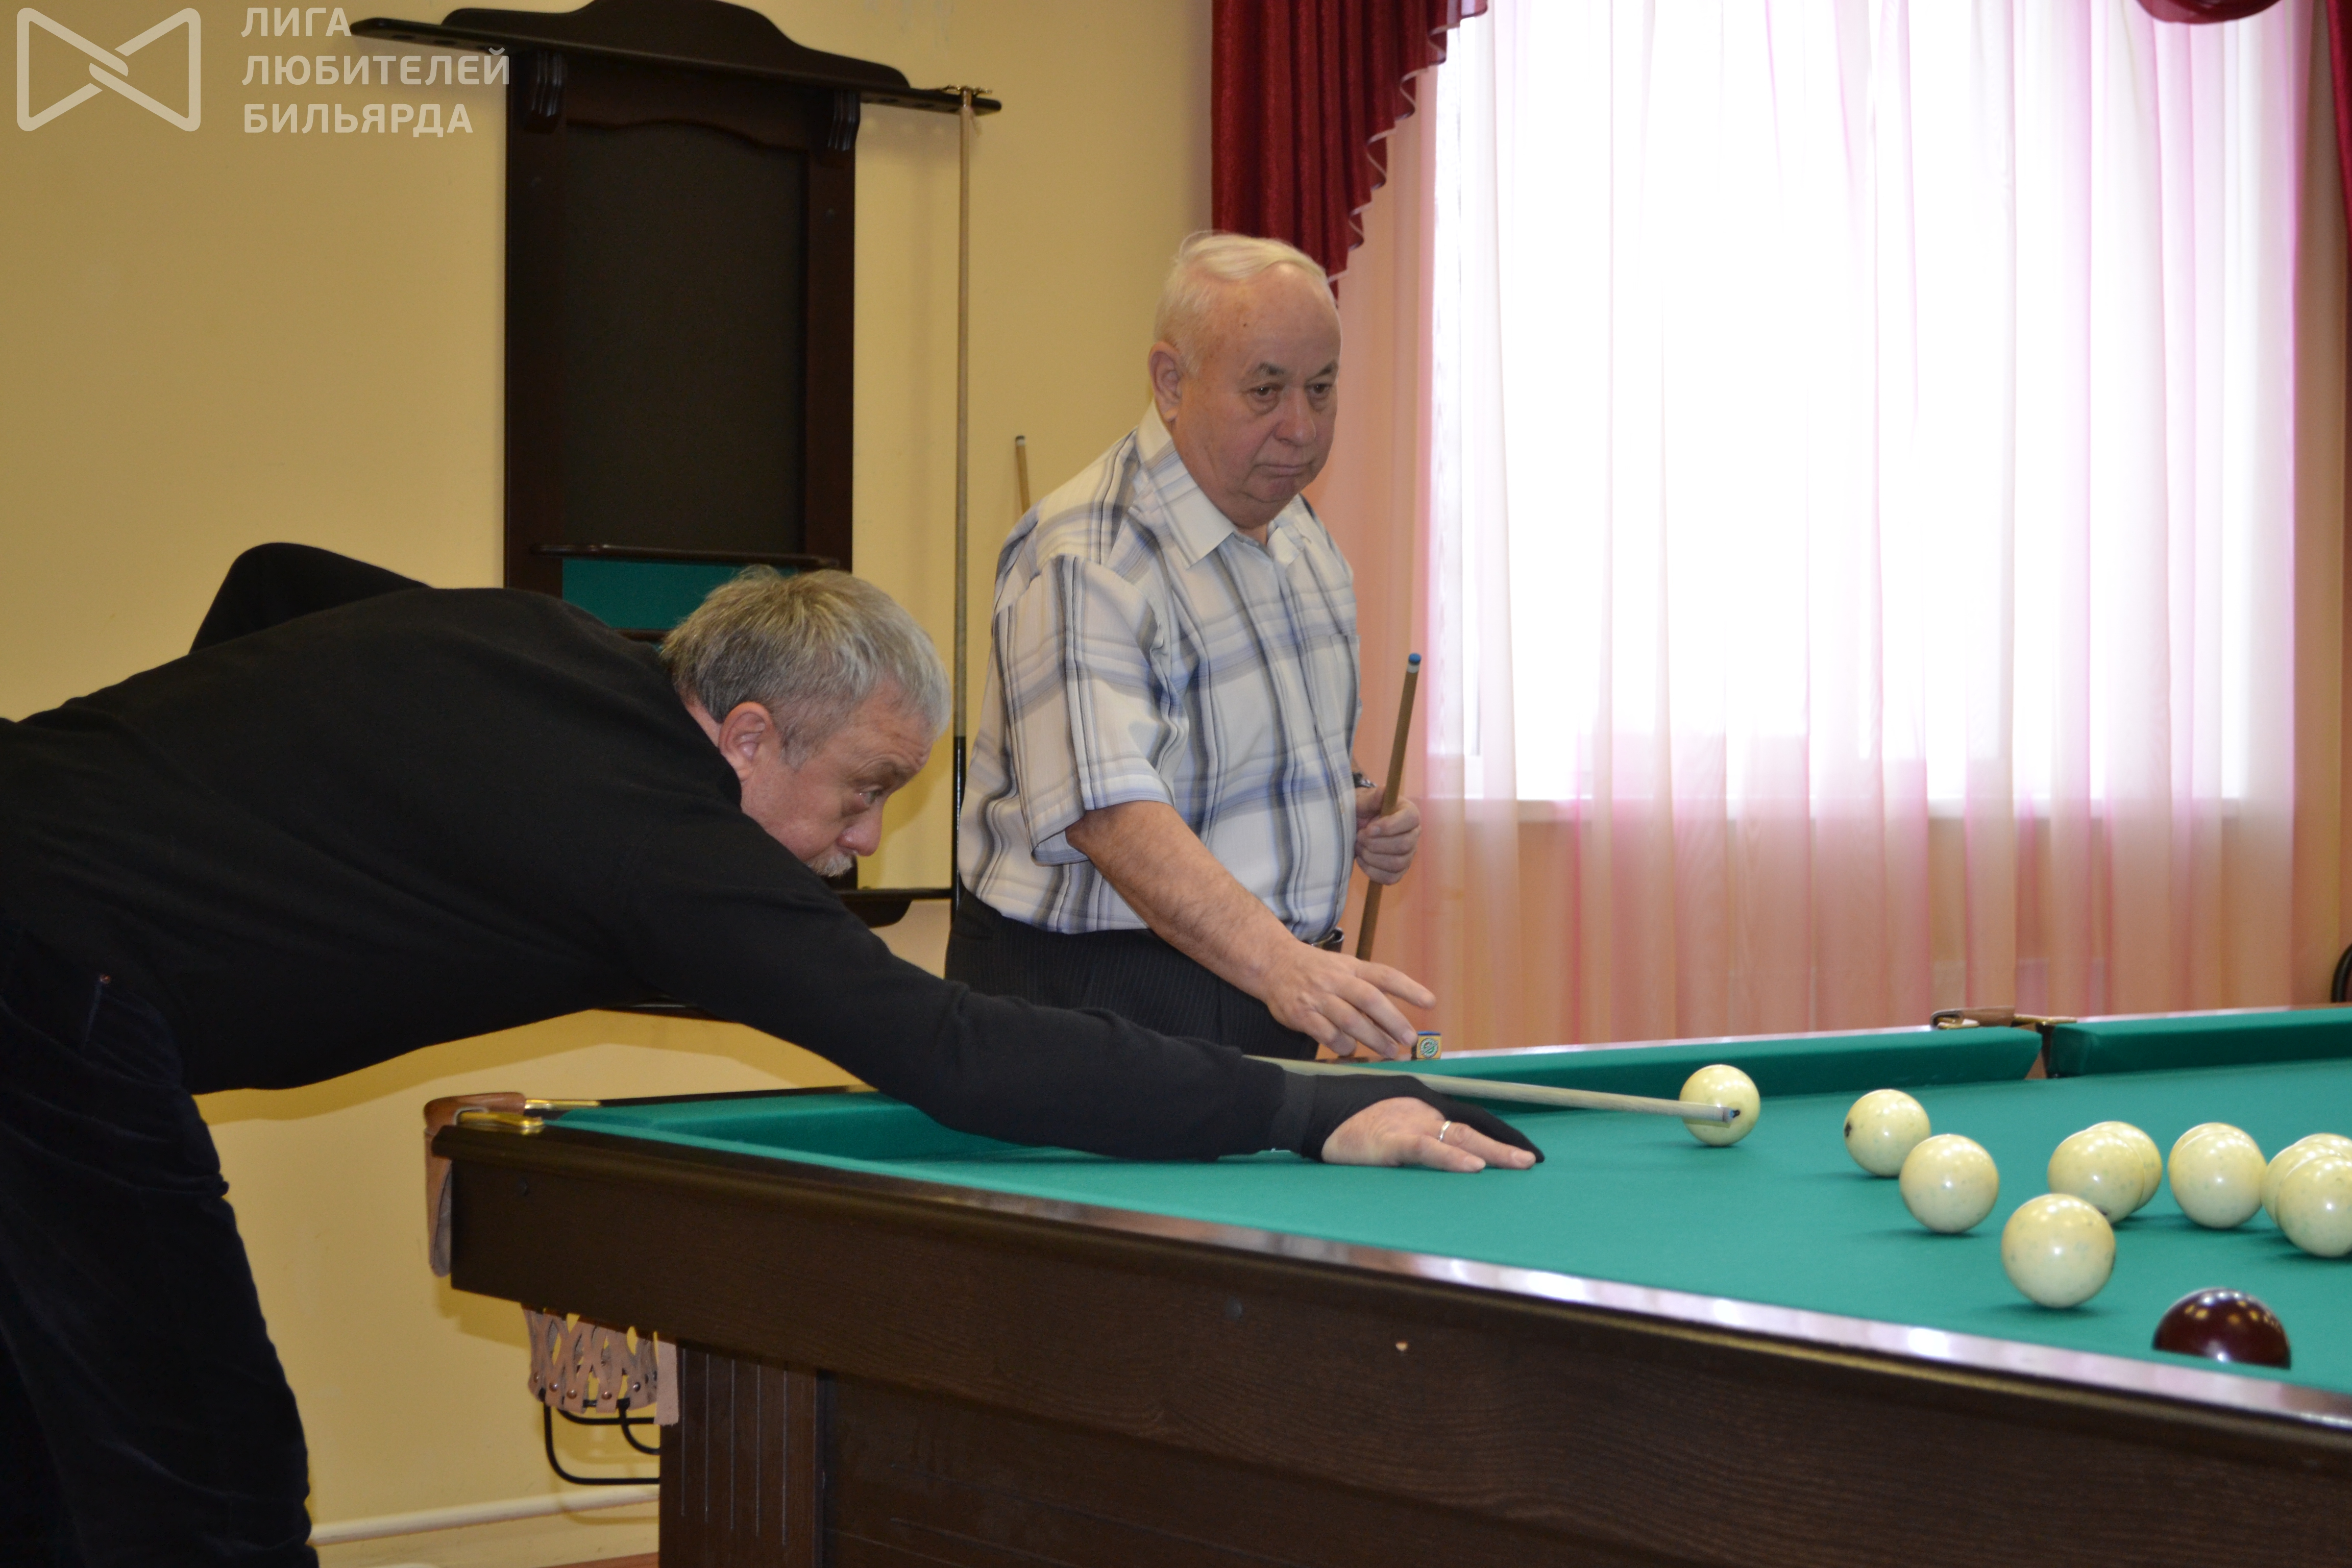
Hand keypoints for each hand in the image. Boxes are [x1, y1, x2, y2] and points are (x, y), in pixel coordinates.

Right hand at [1255, 941, 1434, 1058]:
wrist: (1272, 964)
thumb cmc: (1316, 970)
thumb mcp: (1343, 969)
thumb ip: (1366, 989)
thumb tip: (1395, 1021)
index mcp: (1351, 967)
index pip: (1384, 975)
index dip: (1408, 988)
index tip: (1430, 1002)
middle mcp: (1336, 980)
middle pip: (1369, 999)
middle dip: (1392, 1021)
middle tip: (1409, 1039)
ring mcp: (1318, 998)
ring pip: (1349, 1020)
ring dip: (1372, 1039)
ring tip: (1389, 1052)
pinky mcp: (1302, 1015)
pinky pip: (1326, 1035)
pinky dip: (1342, 1045)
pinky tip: (1350, 1049)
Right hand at [1320, 1095, 1537, 1171]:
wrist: (1310, 1109)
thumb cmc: (1343, 1117)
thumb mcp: (1385, 1119)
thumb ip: (1412, 1131)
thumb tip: (1436, 1148)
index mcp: (1422, 1107)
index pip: (1470, 1119)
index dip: (1499, 1134)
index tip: (1524, 1150)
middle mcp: (1422, 1112)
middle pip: (1473, 1128)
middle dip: (1505, 1146)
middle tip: (1534, 1161)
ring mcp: (1408, 1124)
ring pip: (1460, 1138)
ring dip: (1493, 1153)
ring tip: (1520, 1164)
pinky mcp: (1392, 1140)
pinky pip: (1428, 1149)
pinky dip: (1452, 1158)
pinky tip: (1473, 1166)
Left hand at [1353, 791, 1420, 884]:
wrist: (1357, 825)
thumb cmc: (1363, 810)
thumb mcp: (1363, 801)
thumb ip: (1372, 798)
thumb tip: (1382, 791)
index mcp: (1409, 813)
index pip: (1410, 820)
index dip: (1390, 826)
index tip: (1369, 828)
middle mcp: (1413, 834)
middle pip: (1404, 845)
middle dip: (1377, 844)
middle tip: (1359, 836)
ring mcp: (1408, 854)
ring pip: (1397, 864)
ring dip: (1372, 857)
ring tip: (1359, 846)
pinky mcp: (1399, 870)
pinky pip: (1390, 878)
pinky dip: (1372, 871)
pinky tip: (1362, 859)